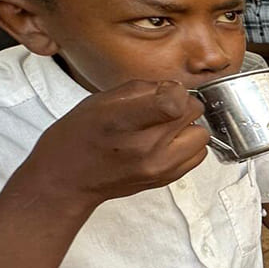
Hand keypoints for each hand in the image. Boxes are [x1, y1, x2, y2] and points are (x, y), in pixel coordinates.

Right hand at [27, 80, 208, 209]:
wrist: (66, 181)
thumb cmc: (77, 138)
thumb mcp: (100, 101)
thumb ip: (141, 90)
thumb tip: (173, 87)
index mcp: (123, 122)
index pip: (173, 101)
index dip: (173, 90)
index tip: (163, 92)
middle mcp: (145, 148)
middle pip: (193, 112)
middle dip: (180, 105)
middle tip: (160, 110)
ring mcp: (159, 167)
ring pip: (201, 134)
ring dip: (187, 127)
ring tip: (163, 128)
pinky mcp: (167, 179)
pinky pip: (198, 154)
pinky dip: (187, 145)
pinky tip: (166, 143)